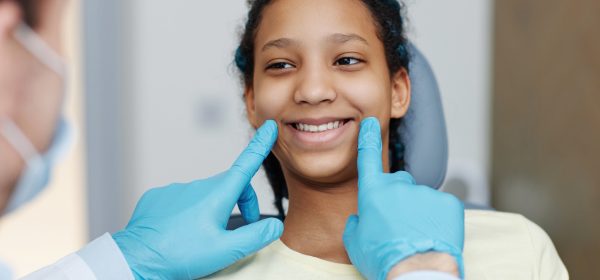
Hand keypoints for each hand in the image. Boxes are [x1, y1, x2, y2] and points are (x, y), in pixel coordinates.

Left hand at [112, 120, 282, 279]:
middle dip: (240, 204)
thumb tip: (275, 226)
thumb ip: (255, 236)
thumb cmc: (180, 255)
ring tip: (203, 238)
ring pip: (204, 196)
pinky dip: (188, 213)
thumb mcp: (226, 250)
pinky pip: (180, 201)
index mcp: (217, 195)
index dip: (260, 146)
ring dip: (212, 211)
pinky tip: (180, 232)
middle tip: (238, 232)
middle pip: (229, 188)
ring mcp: (175, 190)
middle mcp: (197, 186)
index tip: (269, 127)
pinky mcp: (158, 198)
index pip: (246, 165)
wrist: (137, 260)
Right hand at [342, 117, 464, 279]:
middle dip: (398, 198)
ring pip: (421, 199)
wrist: (415, 271)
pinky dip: (438, 219)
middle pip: (398, 184)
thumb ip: (355, 222)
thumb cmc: (382, 258)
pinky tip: (432, 235)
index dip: (367, 139)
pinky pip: (441, 207)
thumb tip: (360, 217)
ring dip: (418, 212)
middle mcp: (399, 186)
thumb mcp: (354, 242)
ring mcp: (425, 193)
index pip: (368, 158)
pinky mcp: (449, 203)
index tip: (370, 123)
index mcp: (373, 192)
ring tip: (416, 236)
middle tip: (398, 224)